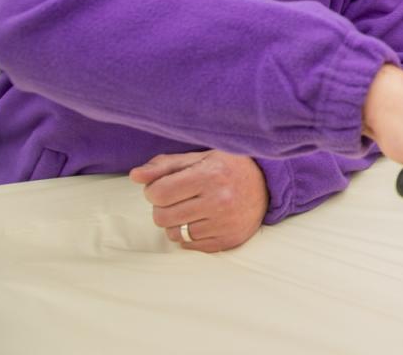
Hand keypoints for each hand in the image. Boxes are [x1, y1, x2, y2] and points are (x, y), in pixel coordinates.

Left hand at [129, 150, 268, 252]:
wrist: (268, 184)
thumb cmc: (229, 166)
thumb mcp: (199, 157)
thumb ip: (165, 165)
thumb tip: (135, 176)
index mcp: (209, 175)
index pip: (158, 193)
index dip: (155, 190)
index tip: (166, 185)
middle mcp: (219, 200)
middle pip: (162, 217)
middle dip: (163, 207)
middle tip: (179, 198)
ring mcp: (225, 223)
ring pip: (174, 234)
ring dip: (176, 222)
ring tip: (191, 209)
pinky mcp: (229, 240)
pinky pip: (190, 245)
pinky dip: (189, 235)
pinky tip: (202, 220)